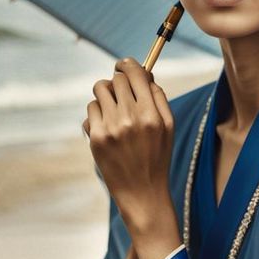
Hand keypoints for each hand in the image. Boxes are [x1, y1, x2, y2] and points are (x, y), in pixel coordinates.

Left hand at [83, 57, 175, 239]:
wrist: (142, 193)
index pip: (135, 73)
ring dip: (105, 95)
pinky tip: (107, 128)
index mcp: (151, 114)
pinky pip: (91, 109)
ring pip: (100, 90)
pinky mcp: (96, 138)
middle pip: (116, 79)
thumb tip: (144, 73)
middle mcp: (130, 118)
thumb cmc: (156, 157)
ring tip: (113, 110)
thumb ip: (158, 97)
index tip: (123, 65)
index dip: (127, 64)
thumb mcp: (168, 128)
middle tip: (121, 94)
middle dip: (117, 82)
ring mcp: (111, 128)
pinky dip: (97, 114)